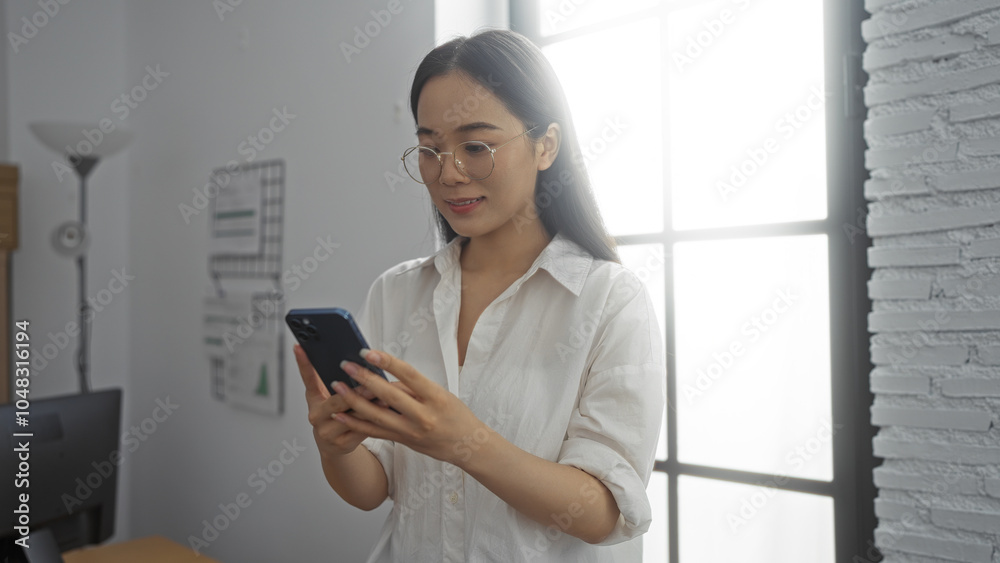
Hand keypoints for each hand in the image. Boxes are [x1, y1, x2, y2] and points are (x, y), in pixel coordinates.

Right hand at [293, 344, 407, 458]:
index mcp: (313, 400)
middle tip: (371, 382)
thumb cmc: (335, 415)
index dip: (302, 363)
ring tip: (386, 394)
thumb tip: (352, 361)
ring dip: (371, 405)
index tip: (300, 346)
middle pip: (336, 401)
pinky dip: (376, 419)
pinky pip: (362, 430)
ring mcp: (327, 432)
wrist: (334, 445)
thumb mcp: (329, 397)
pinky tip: (388, 411)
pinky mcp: (342, 443)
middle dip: (356, 391)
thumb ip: (336, 381)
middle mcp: (316, 416)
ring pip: (352, 416)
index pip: (308, 379)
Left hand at [333, 348, 493, 467]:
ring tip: (338, 386)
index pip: (408, 375)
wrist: (466, 446)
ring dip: (354, 400)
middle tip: (346, 365)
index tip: (367, 352)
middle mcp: (423, 415)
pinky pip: (375, 432)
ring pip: (376, 415)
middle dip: (364, 379)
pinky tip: (341, 413)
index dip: (387, 362)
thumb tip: (384, 377)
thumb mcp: (441, 394)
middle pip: (388, 395)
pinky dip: (356, 422)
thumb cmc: (455, 414)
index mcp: (436, 397)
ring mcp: (411, 431)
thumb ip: (413, 387)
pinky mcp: (403, 441)